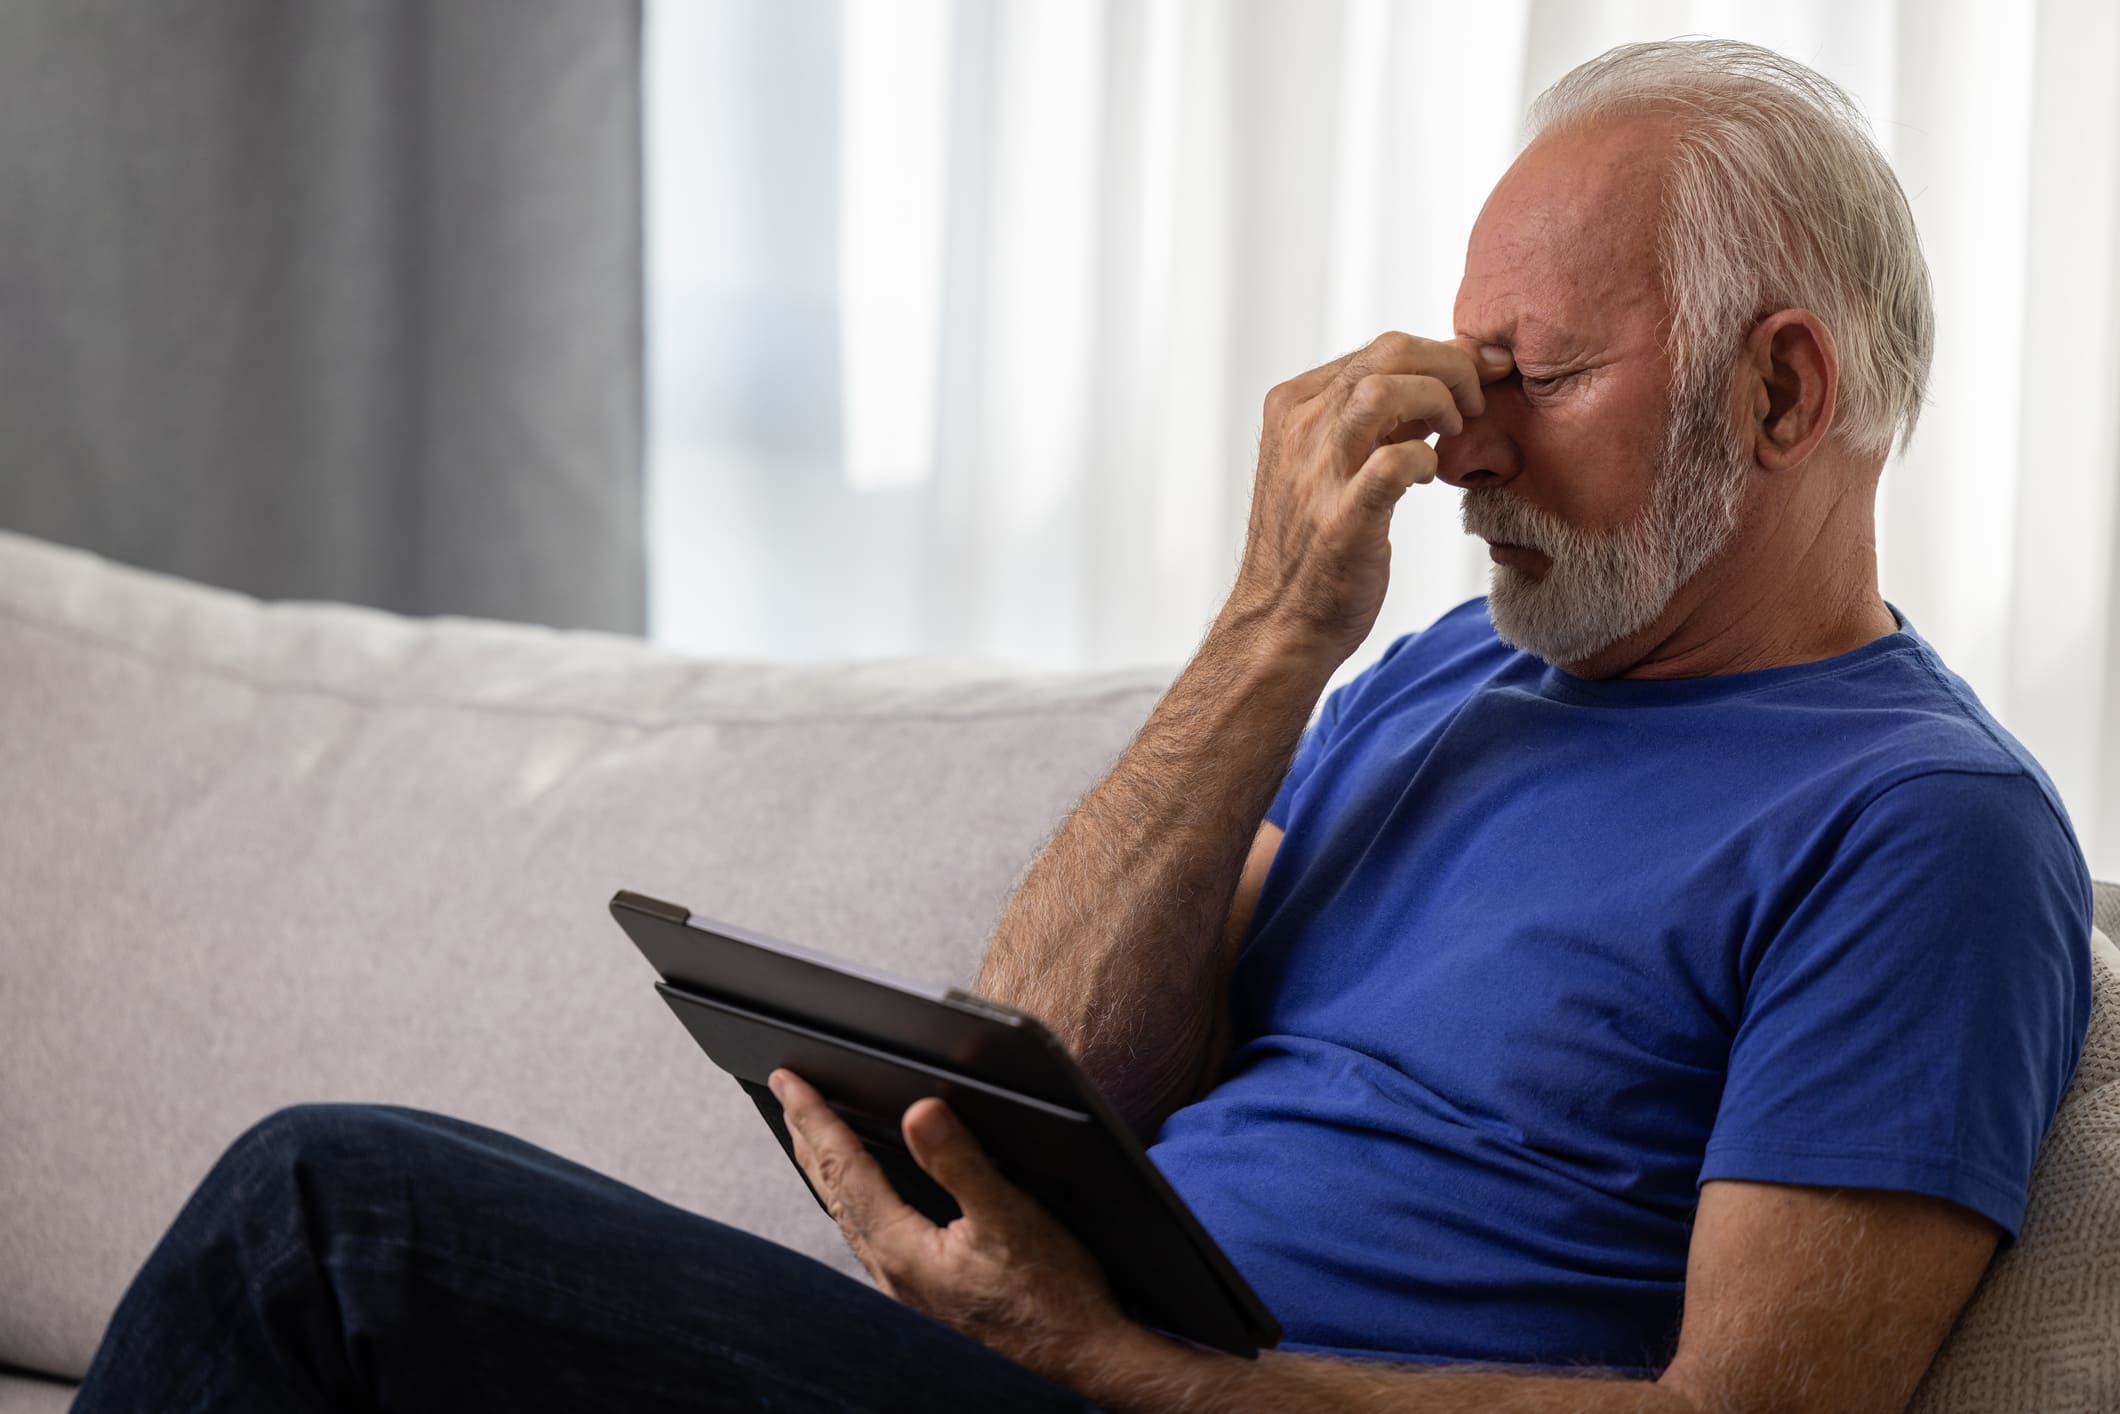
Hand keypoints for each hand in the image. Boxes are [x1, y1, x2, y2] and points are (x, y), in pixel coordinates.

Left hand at [769, 1068, 1135, 1387]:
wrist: (1080, 1357)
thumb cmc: (1052, 1297)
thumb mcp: (1009, 1216)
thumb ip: (960, 1161)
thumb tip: (919, 1112)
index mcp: (903, 1248)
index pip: (844, 1167)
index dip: (815, 1117)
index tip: (788, 1080)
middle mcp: (893, 1272)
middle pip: (833, 1191)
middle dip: (807, 1138)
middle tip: (785, 1094)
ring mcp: (906, 1289)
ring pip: (847, 1216)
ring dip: (826, 1170)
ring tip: (812, 1137)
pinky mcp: (925, 1296)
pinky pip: (870, 1235)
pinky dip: (853, 1201)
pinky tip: (866, 1199)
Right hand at [1227, 331, 1512, 665]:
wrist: (1281, 622)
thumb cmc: (1315, 543)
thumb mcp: (1334, 460)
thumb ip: (1378, 419)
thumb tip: (1445, 377)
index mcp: (1294, 405)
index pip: (1380, 349)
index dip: (1442, 355)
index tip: (1478, 378)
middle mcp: (1300, 428)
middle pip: (1389, 353)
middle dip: (1452, 368)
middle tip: (1474, 404)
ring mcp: (1317, 472)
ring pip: (1385, 390)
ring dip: (1439, 401)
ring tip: (1456, 431)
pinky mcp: (1342, 518)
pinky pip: (1393, 461)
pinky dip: (1425, 459)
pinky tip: (1430, 477)